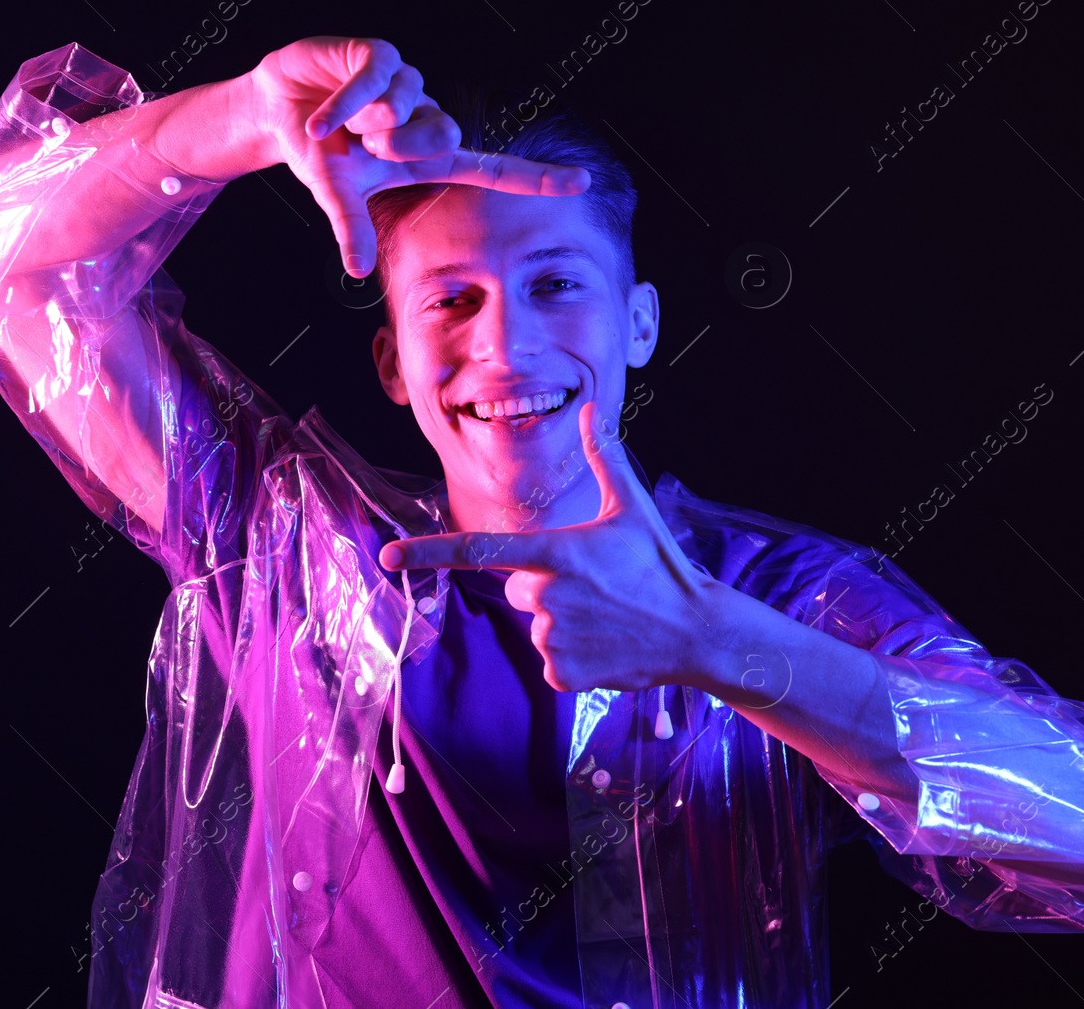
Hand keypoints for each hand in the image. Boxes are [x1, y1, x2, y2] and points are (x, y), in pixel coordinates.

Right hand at [245, 37, 590, 275]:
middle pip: (447, 134)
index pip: (494, 168)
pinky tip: (324, 116)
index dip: (536, 177)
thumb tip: (357, 271)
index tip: (582, 183)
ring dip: (365, 121)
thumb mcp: (336, 192)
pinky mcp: (382, 55)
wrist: (279, 109)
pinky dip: (346, 103)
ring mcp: (408, 85)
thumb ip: (352, 227)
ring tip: (340, 124)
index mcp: (428, 158)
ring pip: (407, 104)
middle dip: (401, 146)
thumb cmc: (318, 153)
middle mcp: (426, 120)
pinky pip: (378, 78)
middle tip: (367, 150)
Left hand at [378, 402, 721, 691]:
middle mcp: (547, 596)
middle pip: (522, 589)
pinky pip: (551, 663)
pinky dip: (575, 658)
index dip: (428, 552)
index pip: (478, 551)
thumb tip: (589, 408)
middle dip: (551, 586)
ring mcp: (552, 639)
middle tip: (599, 587)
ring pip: (538, 626)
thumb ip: (603, 455)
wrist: (696, 632)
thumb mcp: (633, 506)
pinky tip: (608, 645)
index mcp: (556, 553)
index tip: (388, 558)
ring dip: (565, 622)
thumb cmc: (661, 566)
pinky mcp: (562, 676)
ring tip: (610, 616)